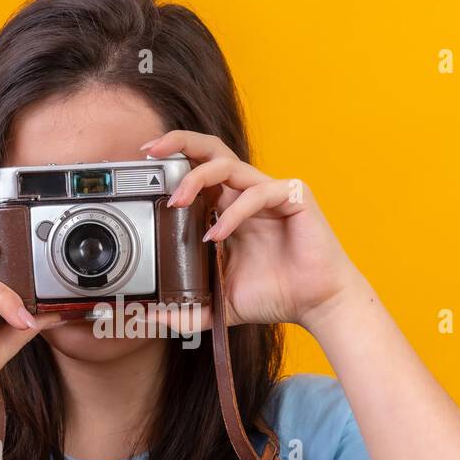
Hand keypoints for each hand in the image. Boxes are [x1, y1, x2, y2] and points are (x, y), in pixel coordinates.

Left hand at [140, 131, 364, 329]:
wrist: (316, 305)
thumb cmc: (275, 295)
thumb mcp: (220, 303)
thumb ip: (188, 308)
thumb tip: (152, 317)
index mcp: (229, 207)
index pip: (198, 169)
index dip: (172, 159)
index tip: (142, 162)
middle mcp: (246, 193)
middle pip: (210, 149)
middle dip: (178, 142)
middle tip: (150, 151)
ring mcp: (270, 191)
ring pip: (228, 165)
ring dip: (197, 178)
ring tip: (177, 201)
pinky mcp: (293, 196)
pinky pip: (256, 194)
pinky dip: (233, 214)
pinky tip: (218, 236)